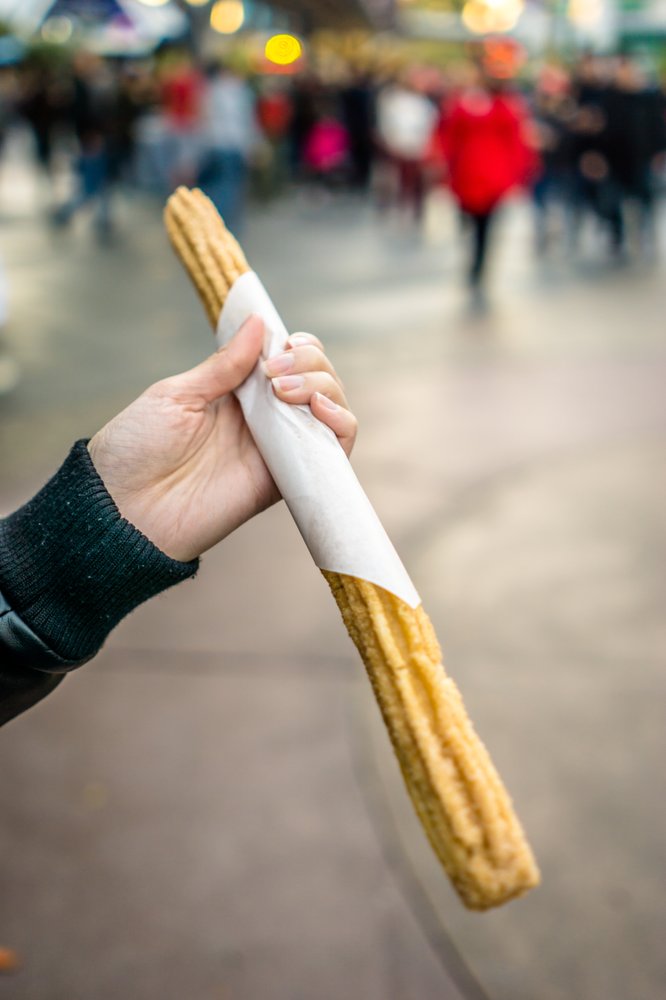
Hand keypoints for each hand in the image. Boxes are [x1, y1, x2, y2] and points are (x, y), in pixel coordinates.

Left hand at [88, 316, 356, 561]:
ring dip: (327, 388)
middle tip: (276, 371)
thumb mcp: (176, 395)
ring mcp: (277, 450)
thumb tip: (260, 323)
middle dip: (311, 363)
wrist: (124, 510)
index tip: (283, 341)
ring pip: (332, 412)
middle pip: (317, 381)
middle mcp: (263, 421)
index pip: (289, 362)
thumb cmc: (137, 451)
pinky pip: (332, 453)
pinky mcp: (286, 481)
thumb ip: (223, 366)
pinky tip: (321, 409)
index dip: (297, 347)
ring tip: (290, 389)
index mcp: (235, 395)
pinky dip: (341, 426)